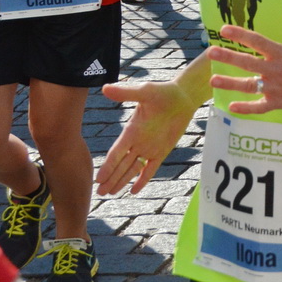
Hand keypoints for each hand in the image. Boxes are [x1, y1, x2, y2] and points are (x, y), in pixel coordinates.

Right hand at [97, 76, 200, 194]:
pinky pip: (150, 168)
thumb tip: (105, 88)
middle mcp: (137, 141)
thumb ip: (126, 93)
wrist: (183, 96)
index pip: (116, 152)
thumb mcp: (144, 91)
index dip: (108, 166)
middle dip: (111, 179)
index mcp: (131, 130)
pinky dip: (143, 179)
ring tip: (111, 193)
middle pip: (121, 165)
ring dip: (122, 180)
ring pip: (132, 169)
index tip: (98, 179)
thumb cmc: (163, 92)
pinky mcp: (162, 150)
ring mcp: (149, 147)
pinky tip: (134, 190)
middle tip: (100, 193)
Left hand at [205, 0, 281, 115]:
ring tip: (213, 80)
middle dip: (226, 57)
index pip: (256, 41)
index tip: (224, 30)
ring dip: (229, 83)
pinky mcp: (278, 102)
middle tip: (211, 52)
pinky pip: (258, 107)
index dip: (239, 34)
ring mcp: (275, 88)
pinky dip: (245, 108)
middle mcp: (275, 70)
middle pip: (246, 62)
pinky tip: (231, 106)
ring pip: (247, 86)